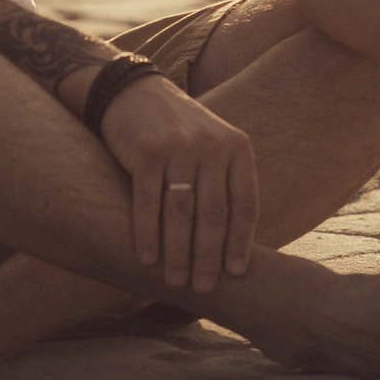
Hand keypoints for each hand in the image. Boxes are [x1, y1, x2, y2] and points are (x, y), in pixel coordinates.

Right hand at [94, 75, 258, 294]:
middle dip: (208, 257)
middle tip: (202, 288)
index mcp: (237, 148)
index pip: (245, 204)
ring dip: (178, 253)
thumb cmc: (177, 131)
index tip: (235, 273)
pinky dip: (147, 233)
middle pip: (214, 214)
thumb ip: (225, 184)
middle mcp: (212, 146)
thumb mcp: (212, 146)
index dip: (241, 242)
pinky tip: (145, 257)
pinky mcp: (147, 152)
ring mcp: (179, 148)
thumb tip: (236, 244)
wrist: (134, 92)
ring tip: (175, 281)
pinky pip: (148, 202)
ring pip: (182, 213)